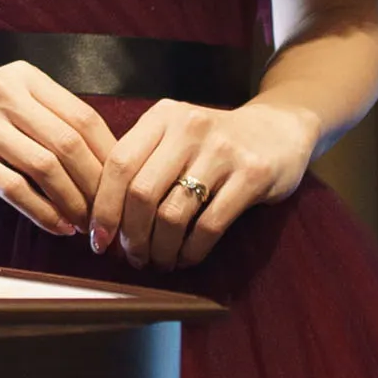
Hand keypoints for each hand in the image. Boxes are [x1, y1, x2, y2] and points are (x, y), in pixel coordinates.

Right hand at [0, 60, 116, 236]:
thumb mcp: (8, 96)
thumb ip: (49, 118)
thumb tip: (107, 163)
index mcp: (25, 77)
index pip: (84, 119)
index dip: (110, 158)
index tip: (123, 187)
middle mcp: (3, 93)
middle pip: (69, 144)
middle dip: (97, 186)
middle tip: (109, 215)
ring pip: (45, 168)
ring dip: (73, 202)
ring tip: (84, 224)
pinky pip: (13, 188)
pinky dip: (42, 212)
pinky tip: (56, 226)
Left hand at [88, 97, 324, 269]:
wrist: (279, 130)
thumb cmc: (213, 142)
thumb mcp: (175, 136)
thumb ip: (141, 163)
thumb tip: (101, 217)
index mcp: (162, 116)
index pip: (118, 163)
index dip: (103, 206)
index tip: (98, 238)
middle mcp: (190, 127)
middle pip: (142, 192)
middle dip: (131, 234)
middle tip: (131, 256)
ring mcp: (223, 150)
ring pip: (173, 213)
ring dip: (160, 248)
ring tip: (158, 261)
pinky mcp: (252, 175)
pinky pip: (209, 225)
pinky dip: (191, 251)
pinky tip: (186, 259)